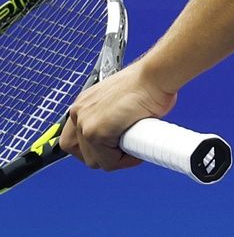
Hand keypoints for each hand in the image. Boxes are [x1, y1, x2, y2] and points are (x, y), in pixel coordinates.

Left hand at [60, 62, 177, 170]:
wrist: (155, 75)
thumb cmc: (148, 83)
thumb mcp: (122, 99)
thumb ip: (115, 116)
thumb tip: (124, 132)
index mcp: (84, 103)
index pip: (75, 137)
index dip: (93, 147)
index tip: (111, 148)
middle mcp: (79, 112)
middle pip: (80, 152)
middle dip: (103, 156)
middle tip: (124, 150)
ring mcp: (86, 123)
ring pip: (94, 160)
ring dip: (115, 159)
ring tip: (134, 147)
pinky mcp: (97, 133)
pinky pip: (108, 161)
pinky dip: (124, 161)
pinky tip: (137, 151)